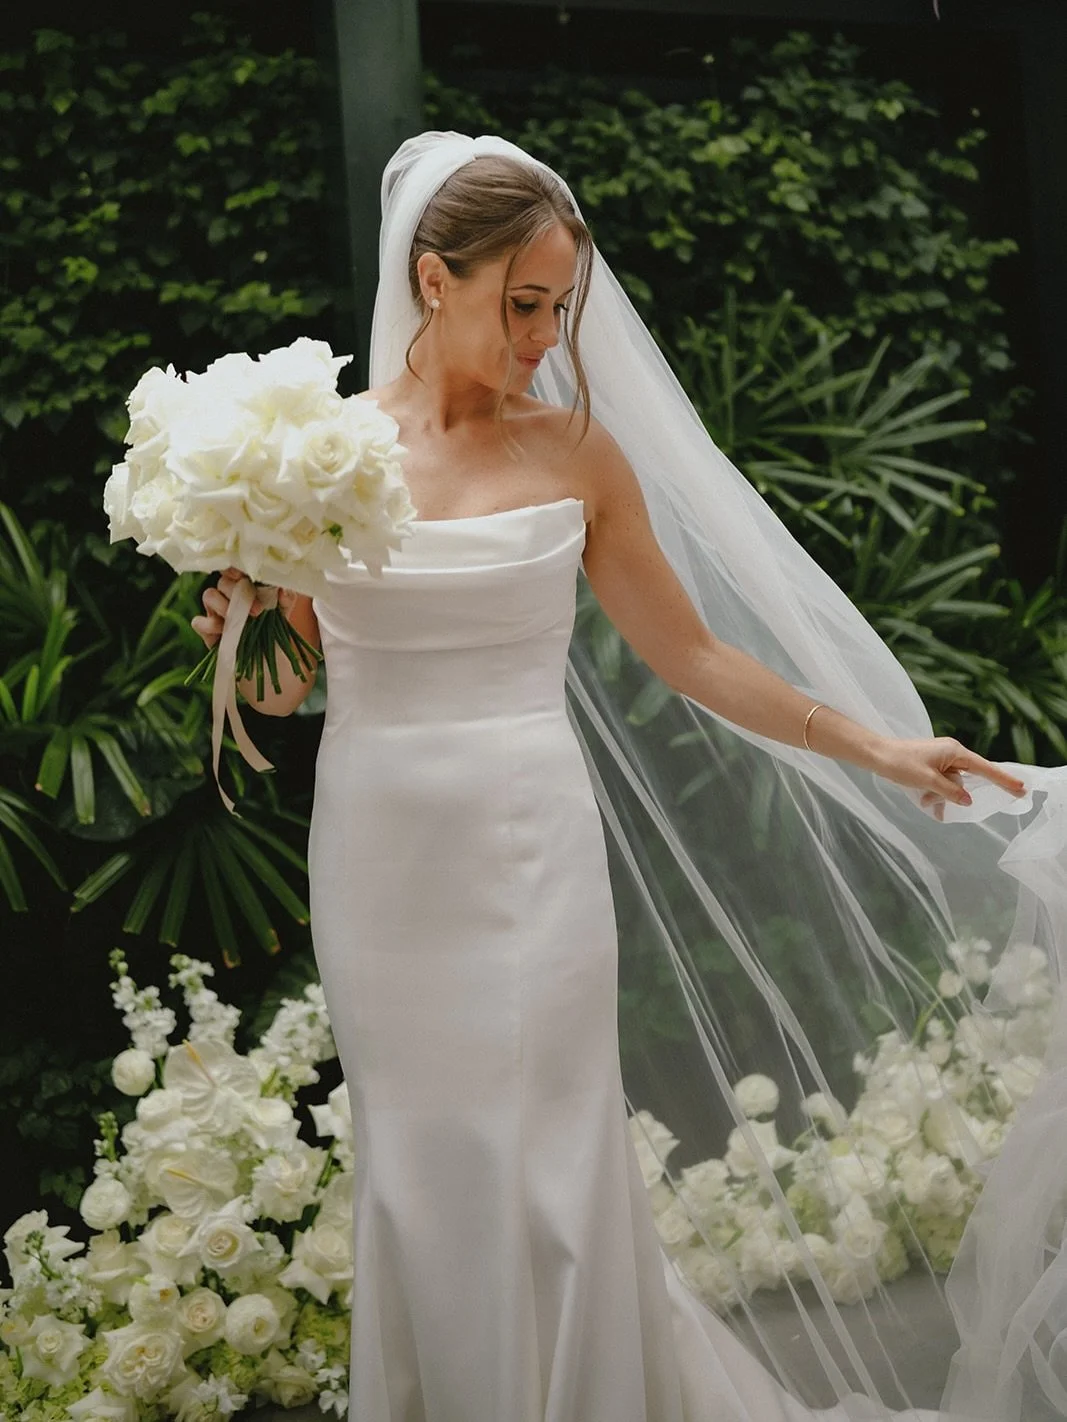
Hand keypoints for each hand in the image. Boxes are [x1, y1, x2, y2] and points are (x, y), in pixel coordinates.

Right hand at [190, 568, 295, 649]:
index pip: (234, 568)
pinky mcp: (207, 632)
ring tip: (242, 621)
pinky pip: (198, 622)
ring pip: (209, 595)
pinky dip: (209, 624)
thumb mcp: (283, 614)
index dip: (236, 568)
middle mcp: (227, 596)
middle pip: (223, 581)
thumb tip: (284, 588)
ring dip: (224, 605)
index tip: (245, 576)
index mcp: (244, 586)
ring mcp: (215, 612)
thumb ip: (285, 599)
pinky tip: (224, 631)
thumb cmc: (273, 633)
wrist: (267, 664)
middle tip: (258, 611)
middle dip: (239, 592)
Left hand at [875, 735, 1026, 821]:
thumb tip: (968, 799)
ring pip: (953, 784)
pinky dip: (936, 793)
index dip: (1003, 780)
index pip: (986, 768)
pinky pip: (942, 782)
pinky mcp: (932, 764)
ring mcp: (942, 759)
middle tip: (932, 799)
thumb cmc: (900, 764)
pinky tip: (926, 802)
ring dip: (940, 795)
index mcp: (955, 752)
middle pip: (967, 779)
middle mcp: (952, 753)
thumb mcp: (927, 781)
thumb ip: (951, 791)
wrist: (877, 754)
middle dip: (954, 794)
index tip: (1021, 789)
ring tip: (924, 801)